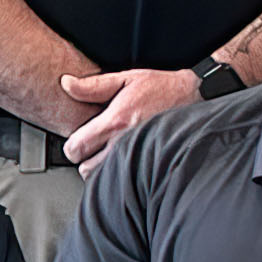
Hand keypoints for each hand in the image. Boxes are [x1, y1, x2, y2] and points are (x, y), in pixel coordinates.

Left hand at [59, 64, 197, 168]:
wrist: (195, 99)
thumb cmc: (162, 88)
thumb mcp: (126, 78)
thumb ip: (93, 85)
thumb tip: (66, 83)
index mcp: (115, 121)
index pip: (75, 148)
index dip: (72, 146)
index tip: (80, 140)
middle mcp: (124, 144)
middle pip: (84, 169)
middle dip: (86, 160)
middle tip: (95, 148)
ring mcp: (138, 158)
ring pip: (103, 180)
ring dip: (101, 170)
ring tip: (109, 154)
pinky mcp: (149, 167)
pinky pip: (123, 182)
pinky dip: (119, 176)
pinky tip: (123, 162)